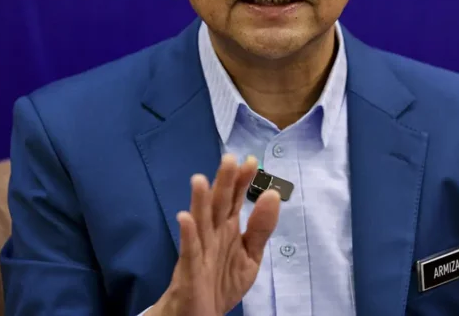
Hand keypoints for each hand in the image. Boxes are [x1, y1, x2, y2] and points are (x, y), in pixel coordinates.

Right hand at [154, 154, 280, 315]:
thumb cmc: (222, 282)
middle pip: (219, 204)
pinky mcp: (189, 269)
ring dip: (199, 202)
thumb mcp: (250, 256)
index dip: (242, 180)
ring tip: (200, 180)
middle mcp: (213, 233)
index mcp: (228, 228)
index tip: (251, 161)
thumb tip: (273, 194)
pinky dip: (187, 234)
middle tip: (229, 159)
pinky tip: (184, 218)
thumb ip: (261, 228)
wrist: (199, 315)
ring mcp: (200, 249)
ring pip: (200, 222)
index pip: (236, 199)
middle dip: (224, 183)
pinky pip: (189, 250)